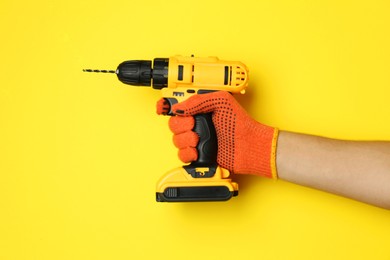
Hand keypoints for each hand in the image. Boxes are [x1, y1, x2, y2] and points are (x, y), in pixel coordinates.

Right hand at [157, 91, 278, 177]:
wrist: (248, 146)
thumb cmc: (240, 123)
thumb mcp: (221, 101)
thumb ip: (198, 100)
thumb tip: (179, 108)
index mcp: (200, 109)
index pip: (178, 105)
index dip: (166, 106)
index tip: (162, 108)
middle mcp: (197, 124)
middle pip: (173, 123)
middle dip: (180, 125)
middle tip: (194, 125)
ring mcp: (197, 140)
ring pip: (176, 140)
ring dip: (185, 140)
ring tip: (199, 139)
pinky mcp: (199, 155)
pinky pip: (182, 155)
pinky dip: (187, 154)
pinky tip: (197, 151)